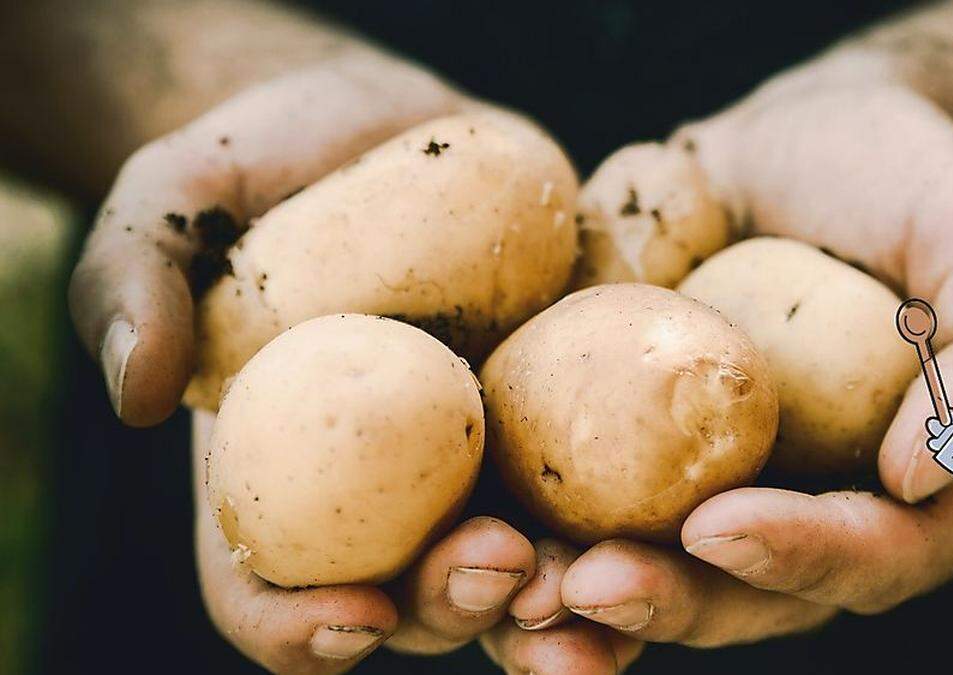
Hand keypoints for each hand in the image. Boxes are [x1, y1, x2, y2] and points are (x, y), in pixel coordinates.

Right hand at [76, 54, 636, 671]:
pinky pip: (601, 480)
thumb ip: (132, 278)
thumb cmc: (261, 166)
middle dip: (457, 606)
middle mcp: (382, 495)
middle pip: (413, 599)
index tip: (355, 616)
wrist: (377, 123)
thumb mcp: (174, 198)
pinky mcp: (560, 410)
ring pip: (521, 567)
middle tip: (501, 564)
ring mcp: (479, 461)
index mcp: (275, 477)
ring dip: (563, 596)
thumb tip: (136, 390)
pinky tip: (680, 508)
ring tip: (600, 572)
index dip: (298, 627)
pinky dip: (635, 511)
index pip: (267, 590)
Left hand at [565, 50, 952, 645]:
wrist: (790, 146)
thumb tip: (944, 460)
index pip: (867, 556)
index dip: (801, 557)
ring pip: (647, 582)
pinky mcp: (619, 453)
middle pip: (742, 599)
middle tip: (594, 584)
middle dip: (669, 602)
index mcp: (901, 493)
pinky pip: (570, 515)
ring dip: (577, 607)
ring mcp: (701, 490)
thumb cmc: (900, 184)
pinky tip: (467, 539)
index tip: (723, 525)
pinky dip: (520, 538)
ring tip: (516, 589)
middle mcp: (796, 512)